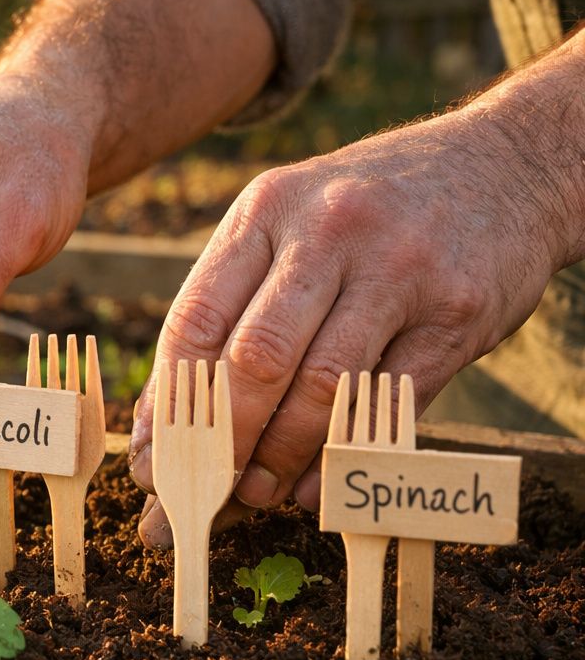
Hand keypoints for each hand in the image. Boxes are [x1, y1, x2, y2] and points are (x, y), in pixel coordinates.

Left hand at [129, 105, 572, 545]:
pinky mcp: (456, 313)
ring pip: (321, 387)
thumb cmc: (367, 212)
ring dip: (280, 455)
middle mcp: (328, 233)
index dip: (168, 405)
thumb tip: (162, 420)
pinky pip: (387, 403)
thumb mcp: (287, 224)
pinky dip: (343, 454)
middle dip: (221, 442)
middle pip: (254, 359)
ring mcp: (398, 271)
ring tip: (256, 495)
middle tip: (201, 493)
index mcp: (267, 211)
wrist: (505, 164)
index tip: (153, 462)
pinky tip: (314, 485)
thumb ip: (228, 307)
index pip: (195, 320)